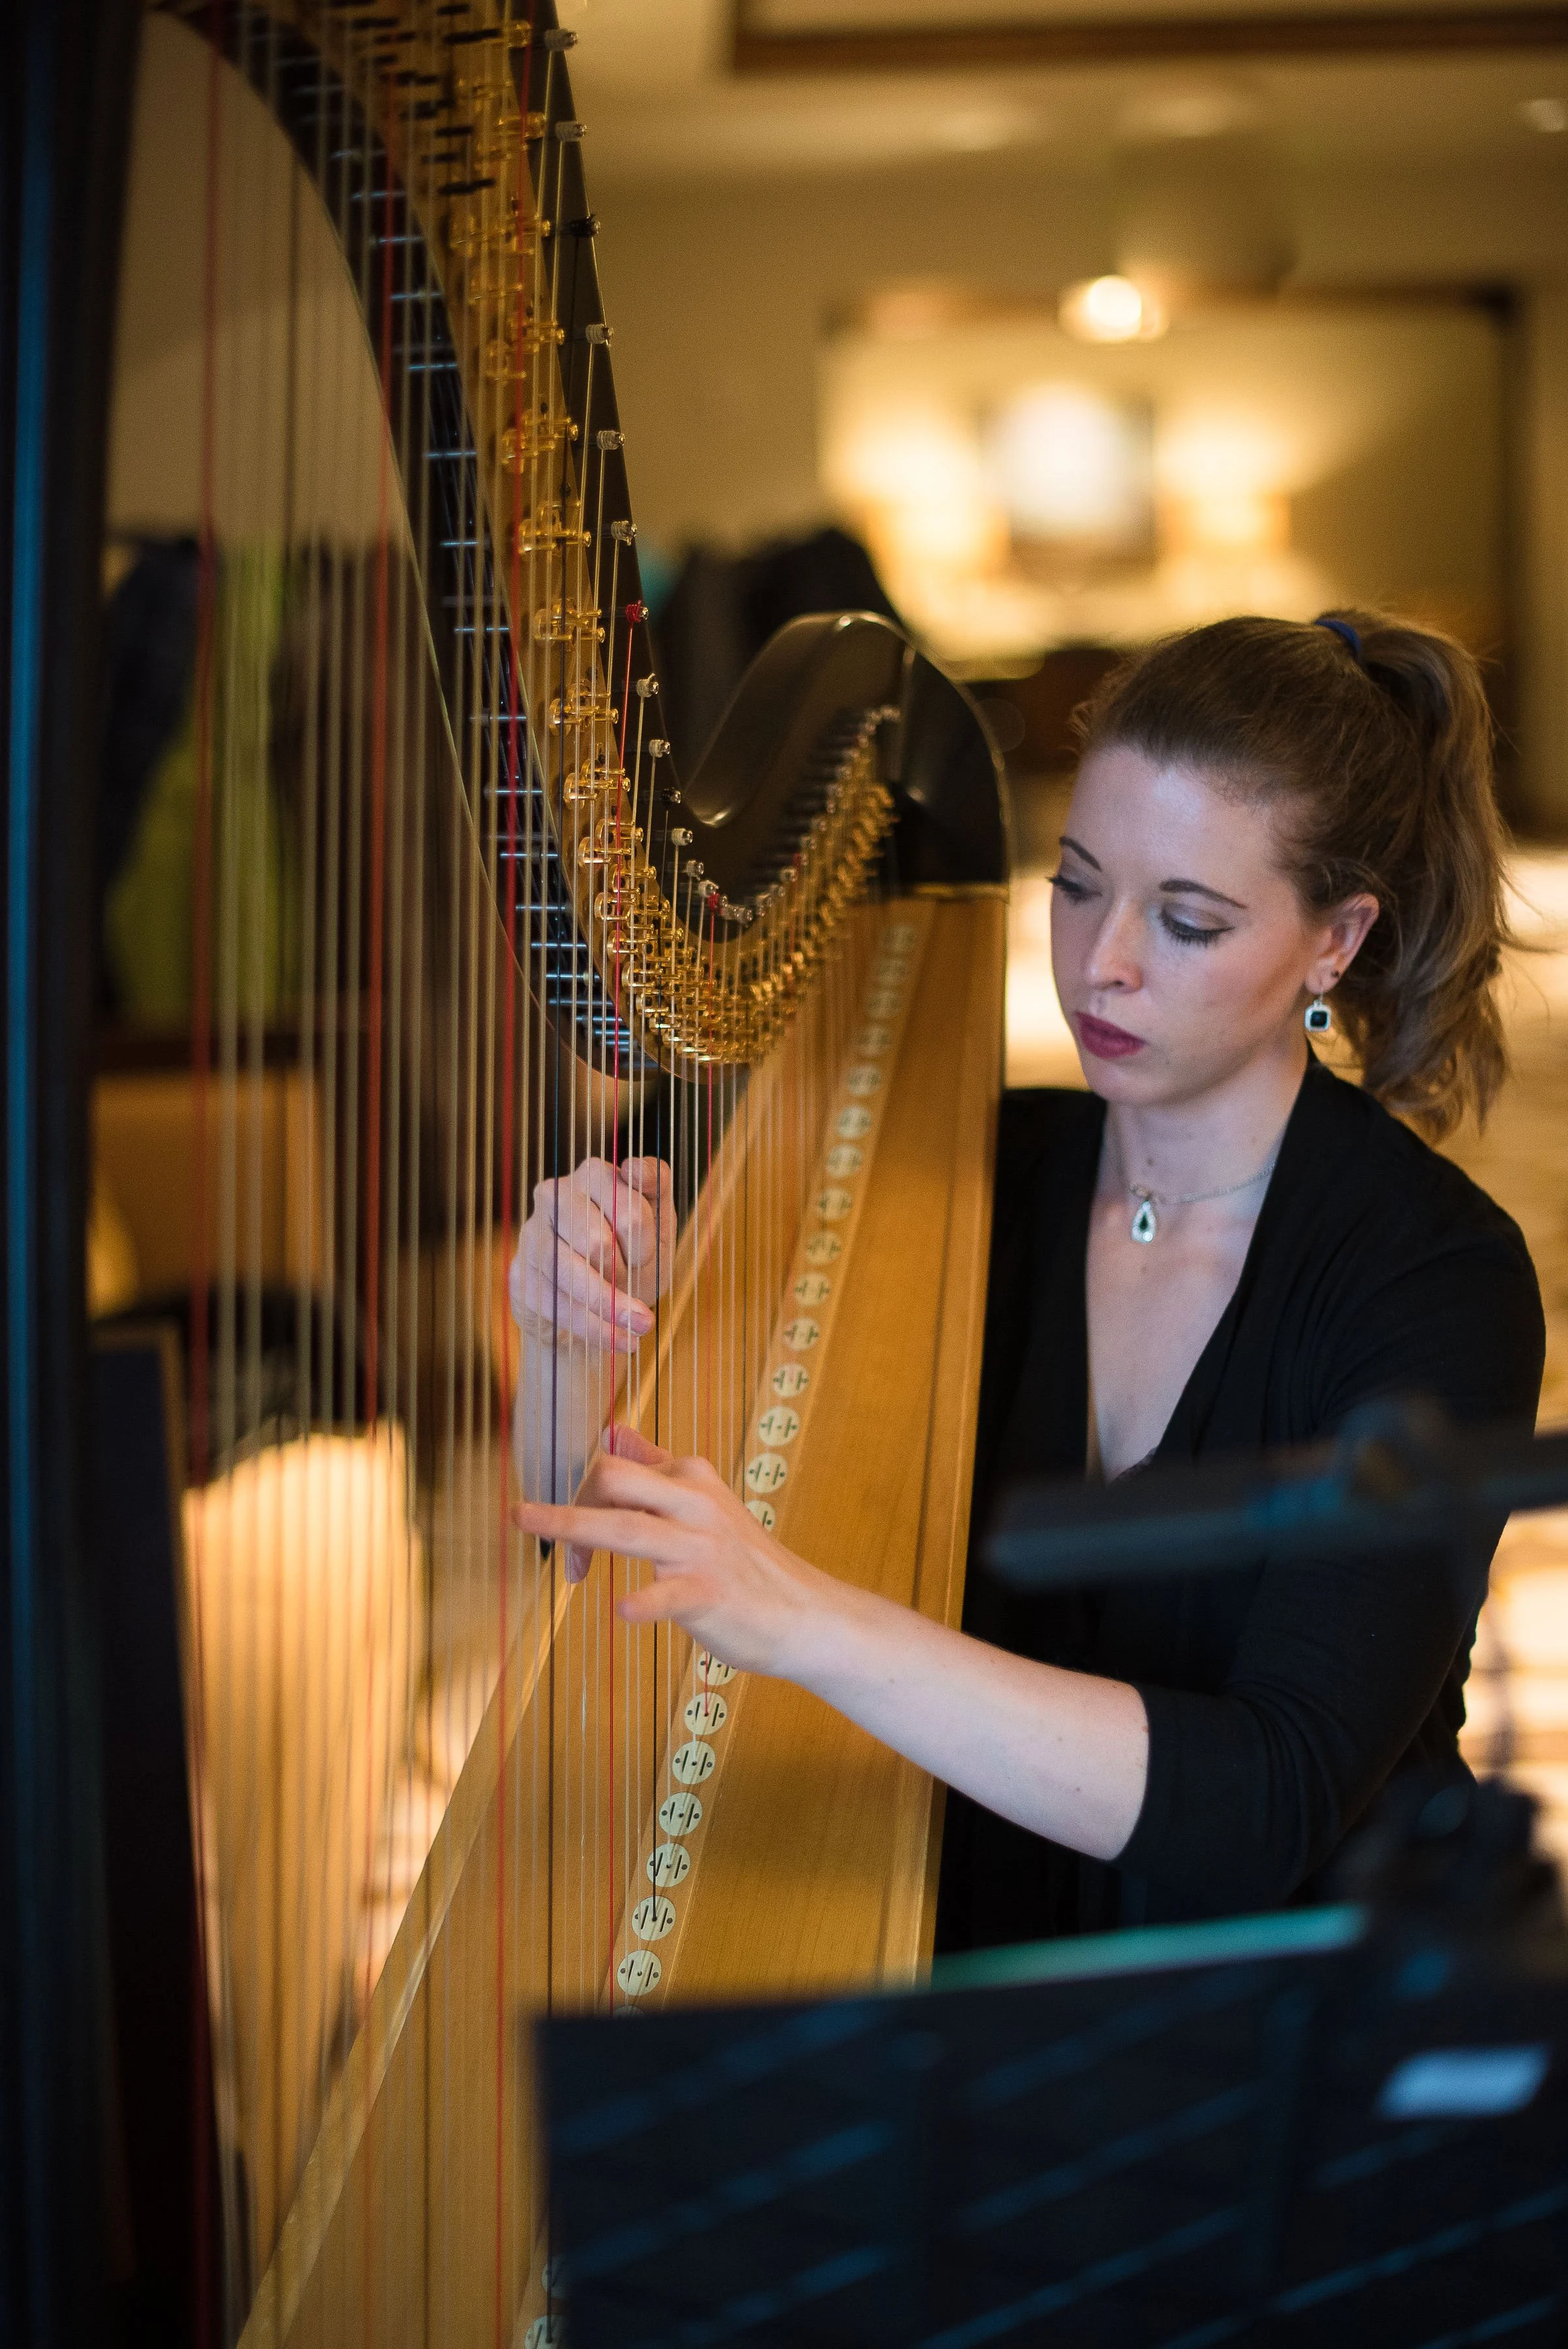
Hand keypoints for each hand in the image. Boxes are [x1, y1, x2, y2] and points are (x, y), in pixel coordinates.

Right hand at [510, 1155, 674, 1355]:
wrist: (594, 1304)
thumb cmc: (631, 1255)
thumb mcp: (658, 1225)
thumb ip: (655, 1188)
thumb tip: (631, 1167)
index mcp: (594, 1174)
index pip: (628, 1208)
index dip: (646, 1242)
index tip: (649, 1258)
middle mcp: (555, 1195)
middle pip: (598, 1242)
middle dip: (626, 1273)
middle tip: (641, 1289)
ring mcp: (532, 1234)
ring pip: (573, 1274)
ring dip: (612, 1307)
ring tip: (642, 1326)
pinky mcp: (521, 1274)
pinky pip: (559, 1306)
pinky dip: (596, 1328)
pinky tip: (622, 1340)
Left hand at [513, 1425, 843, 1679]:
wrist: (803, 1612)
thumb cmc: (742, 1560)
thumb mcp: (703, 1501)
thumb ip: (655, 1467)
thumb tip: (613, 1429)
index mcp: (689, 1478)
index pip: (614, 1467)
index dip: (578, 1496)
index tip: (568, 1540)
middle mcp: (694, 1504)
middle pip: (615, 1480)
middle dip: (565, 1501)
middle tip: (530, 1527)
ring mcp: (702, 1550)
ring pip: (628, 1530)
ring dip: (572, 1528)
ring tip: (527, 1522)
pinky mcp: (710, 1595)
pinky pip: (668, 1596)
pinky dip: (643, 1602)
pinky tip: (621, 1610)